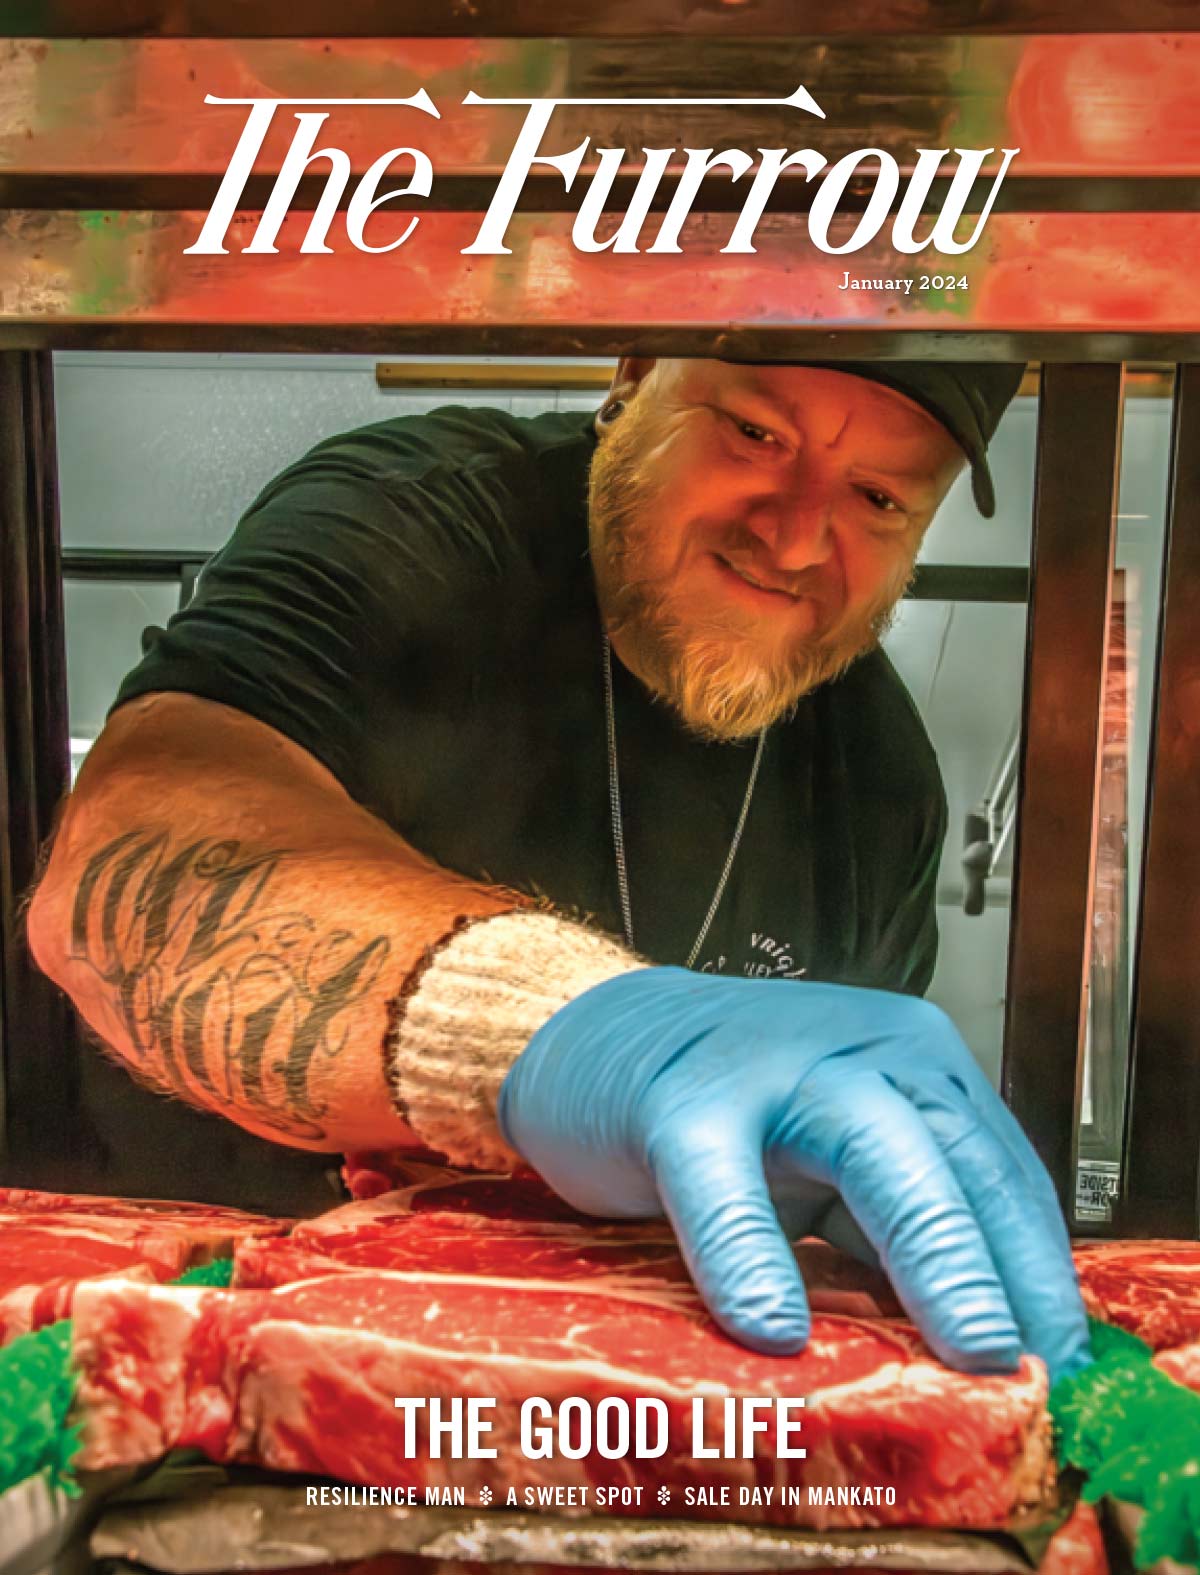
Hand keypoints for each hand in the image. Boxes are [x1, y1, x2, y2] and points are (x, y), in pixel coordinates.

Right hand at [498, 967, 1090, 1382]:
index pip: (998, 1168)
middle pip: (955, 1155)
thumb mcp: (836, 1163)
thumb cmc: (737, 1112)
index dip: (1038, 1268)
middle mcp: (860, 1050)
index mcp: (913, 1063)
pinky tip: (773, 1327)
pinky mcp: (681, 1101)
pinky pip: (724, 1186)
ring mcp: (772, 1068)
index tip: (1064, 1363)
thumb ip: (896, 1229)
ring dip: (930, 1253)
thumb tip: (980, 1351)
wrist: (605, 1038)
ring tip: (967, 1348)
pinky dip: (751, 1259)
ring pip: (870, 1150)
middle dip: (1007, 1265)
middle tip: (1041, 1367)